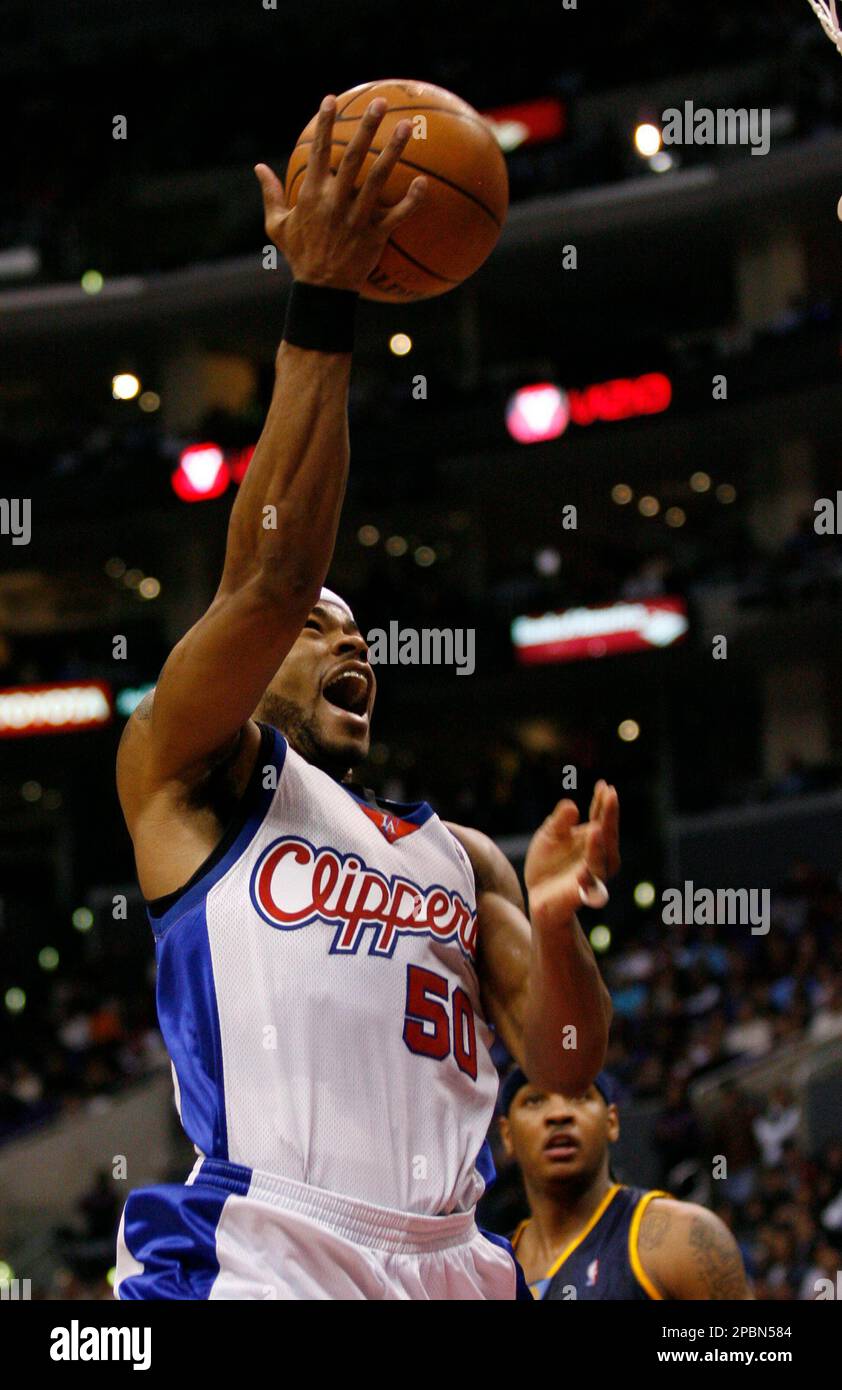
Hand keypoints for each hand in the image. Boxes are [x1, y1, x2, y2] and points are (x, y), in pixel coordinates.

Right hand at [254, 95, 426, 292]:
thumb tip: (258, 168)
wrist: (321, 290)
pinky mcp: (375, 236)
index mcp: (312, 195)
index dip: (324, 124)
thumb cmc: (300, 255)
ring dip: (392, 151)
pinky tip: (424, 183)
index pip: (318, 151)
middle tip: (380, 102)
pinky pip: (397, 215)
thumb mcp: (277, 225)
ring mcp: (357, 218)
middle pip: (353, 157)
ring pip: (377, 179)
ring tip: (406, 127)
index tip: (331, 99)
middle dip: (366, 126)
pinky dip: (412, 201)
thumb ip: (271, 194)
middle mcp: (335, 201)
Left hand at [524, 781, 619, 933]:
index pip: (601, 818)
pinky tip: (584, 871)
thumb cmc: (548, 863)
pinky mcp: (583, 894)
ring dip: (599, 846)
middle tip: (610, 796)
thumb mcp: (549, 836)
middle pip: (607, 835)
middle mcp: (600, 856)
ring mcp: (594, 876)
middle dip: (609, 817)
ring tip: (596, 827)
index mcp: (593, 840)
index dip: (603, 802)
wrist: (539, 896)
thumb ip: (560, 822)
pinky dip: (587, 880)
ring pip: (601, 861)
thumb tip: (571, 805)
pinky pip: (589, 887)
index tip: (604, 785)